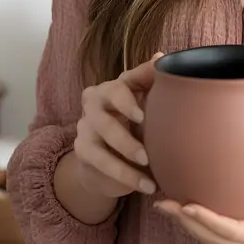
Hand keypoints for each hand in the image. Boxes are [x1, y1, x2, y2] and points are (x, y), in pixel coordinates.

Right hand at [73, 52, 163, 198]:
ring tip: (148, 175)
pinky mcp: (83, 150)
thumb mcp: (148, 105)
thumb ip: (154, 83)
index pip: (123, 82)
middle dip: (125, 135)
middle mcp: (96, 101)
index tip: (143, 114)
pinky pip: (101, 163)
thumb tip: (161, 57)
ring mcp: (86, 125)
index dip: (130, 96)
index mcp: (116, 86)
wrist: (110, 159)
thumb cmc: (136, 124)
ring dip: (125, 159)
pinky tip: (146, 186)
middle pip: (105, 113)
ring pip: (101, 139)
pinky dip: (125, 176)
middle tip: (146, 153)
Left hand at [155, 172, 243, 243]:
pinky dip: (201, 226)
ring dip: (188, 225)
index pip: (232, 231)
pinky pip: (220, 239)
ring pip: (213, 241)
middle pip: (214, 239)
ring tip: (164, 205)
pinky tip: (187, 211)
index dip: (207, 220)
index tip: (186, 205)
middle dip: (186, 222)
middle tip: (161, 202)